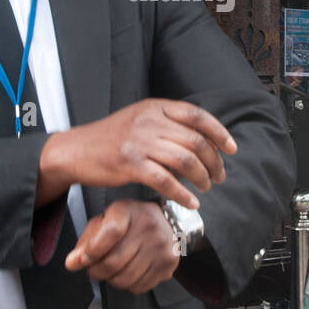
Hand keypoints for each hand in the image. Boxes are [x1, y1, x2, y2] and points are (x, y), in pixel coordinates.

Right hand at [38, 99, 234, 209]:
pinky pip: (166, 180)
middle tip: (219, 176)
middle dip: (214, 161)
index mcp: (155, 107)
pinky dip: (183, 194)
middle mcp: (149, 121)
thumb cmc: (111, 139)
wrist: (76, 150)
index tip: (232, 149)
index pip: (197, 115)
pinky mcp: (130, 163)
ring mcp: (139, 141)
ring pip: (185, 161)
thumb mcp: (140, 120)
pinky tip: (191, 202)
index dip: (219, 132)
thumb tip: (202, 141)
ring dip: (202, 178)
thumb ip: (167, 124)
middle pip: (195, 140)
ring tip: (206, 188)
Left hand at [65, 199, 180, 293]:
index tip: (80, 260)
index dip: (91, 251)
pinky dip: (127, 284)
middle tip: (93, 269)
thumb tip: (72, 263)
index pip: (110, 232)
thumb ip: (87, 241)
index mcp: (128, 211)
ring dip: (111, 280)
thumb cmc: (129, 221)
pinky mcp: (168, 265)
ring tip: (111, 270)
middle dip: (95, 271)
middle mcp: (148, 227)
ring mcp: (161, 247)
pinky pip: (138, 287)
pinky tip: (128, 271)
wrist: (166, 221)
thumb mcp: (105, 220)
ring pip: (124, 279)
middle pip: (113, 262)